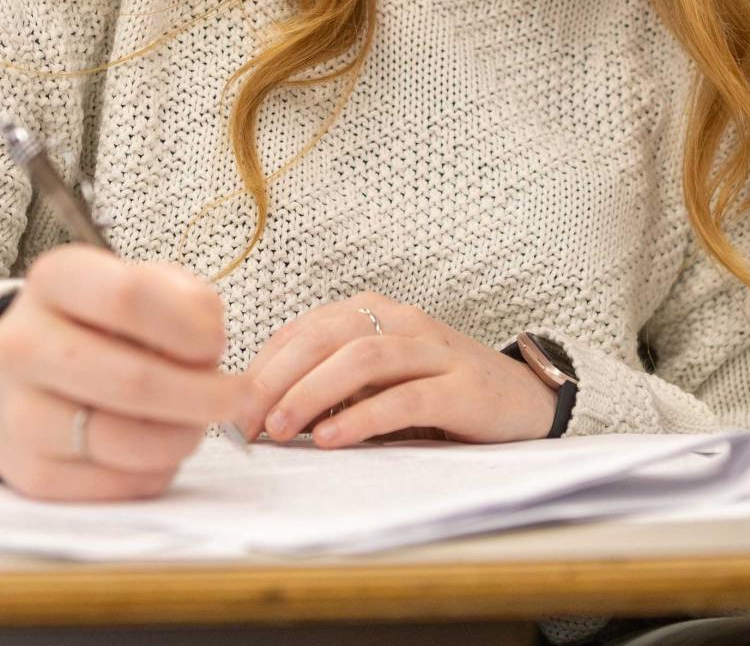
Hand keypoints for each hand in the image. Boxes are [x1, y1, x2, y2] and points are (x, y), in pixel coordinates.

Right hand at [0, 244, 249, 500]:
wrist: (40, 365)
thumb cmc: (110, 320)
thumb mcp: (148, 285)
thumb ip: (188, 301)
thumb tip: (210, 345)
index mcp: (56, 281)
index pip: (130, 299)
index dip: (189, 326)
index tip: (218, 344)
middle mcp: (23, 345)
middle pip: (132, 379)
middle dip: (203, 395)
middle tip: (238, 397)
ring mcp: (18, 413)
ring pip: (124, 440)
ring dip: (183, 435)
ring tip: (199, 420)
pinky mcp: (29, 472)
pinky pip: (112, 484)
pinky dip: (155, 470)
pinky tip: (162, 445)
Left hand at [237, 293, 558, 446]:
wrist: (520, 398)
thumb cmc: (437, 391)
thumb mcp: (377, 382)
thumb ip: (331, 387)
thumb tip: (262, 413)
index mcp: (374, 313)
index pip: (304, 329)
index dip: (261, 366)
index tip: (228, 407)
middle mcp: (402, 322)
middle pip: (327, 335)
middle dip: (277, 378)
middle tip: (244, 421)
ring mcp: (434, 350)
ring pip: (362, 357)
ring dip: (312, 392)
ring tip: (280, 428)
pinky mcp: (461, 387)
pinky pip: (405, 395)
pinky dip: (362, 416)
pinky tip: (331, 438)